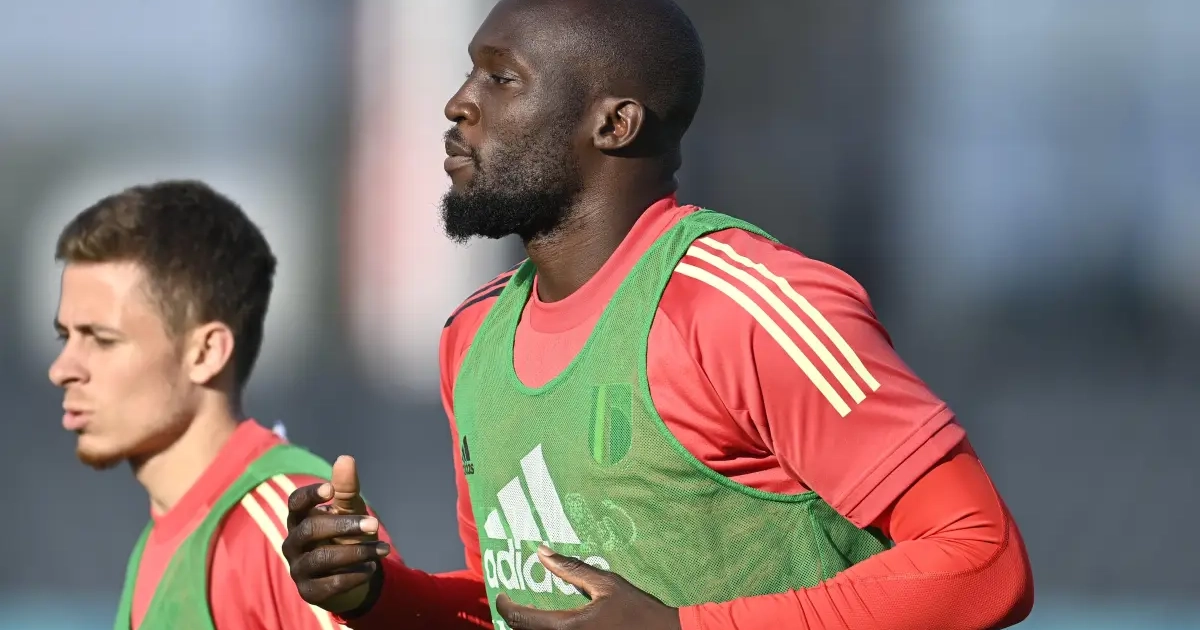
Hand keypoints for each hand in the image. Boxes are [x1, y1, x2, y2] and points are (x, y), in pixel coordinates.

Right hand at [282, 455, 390, 613]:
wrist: (354, 575)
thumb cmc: (347, 535)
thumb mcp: (350, 510)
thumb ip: (346, 488)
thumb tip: (345, 458)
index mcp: (300, 519)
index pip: (294, 503)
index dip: (309, 496)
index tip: (330, 490)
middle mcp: (293, 543)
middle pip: (310, 530)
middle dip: (345, 526)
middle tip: (375, 524)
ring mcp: (299, 569)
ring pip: (322, 558)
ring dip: (356, 552)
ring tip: (383, 549)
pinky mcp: (309, 592)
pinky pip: (330, 583)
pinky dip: (355, 574)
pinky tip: (372, 568)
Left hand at [496, 545, 680, 629]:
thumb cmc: (638, 611)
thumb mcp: (607, 584)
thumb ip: (572, 569)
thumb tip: (542, 551)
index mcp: (567, 627)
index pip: (521, 619)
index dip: (505, 606)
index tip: (502, 596)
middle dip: (514, 621)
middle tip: (514, 605)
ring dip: (530, 629)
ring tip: (530, 617)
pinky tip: (552, 626)